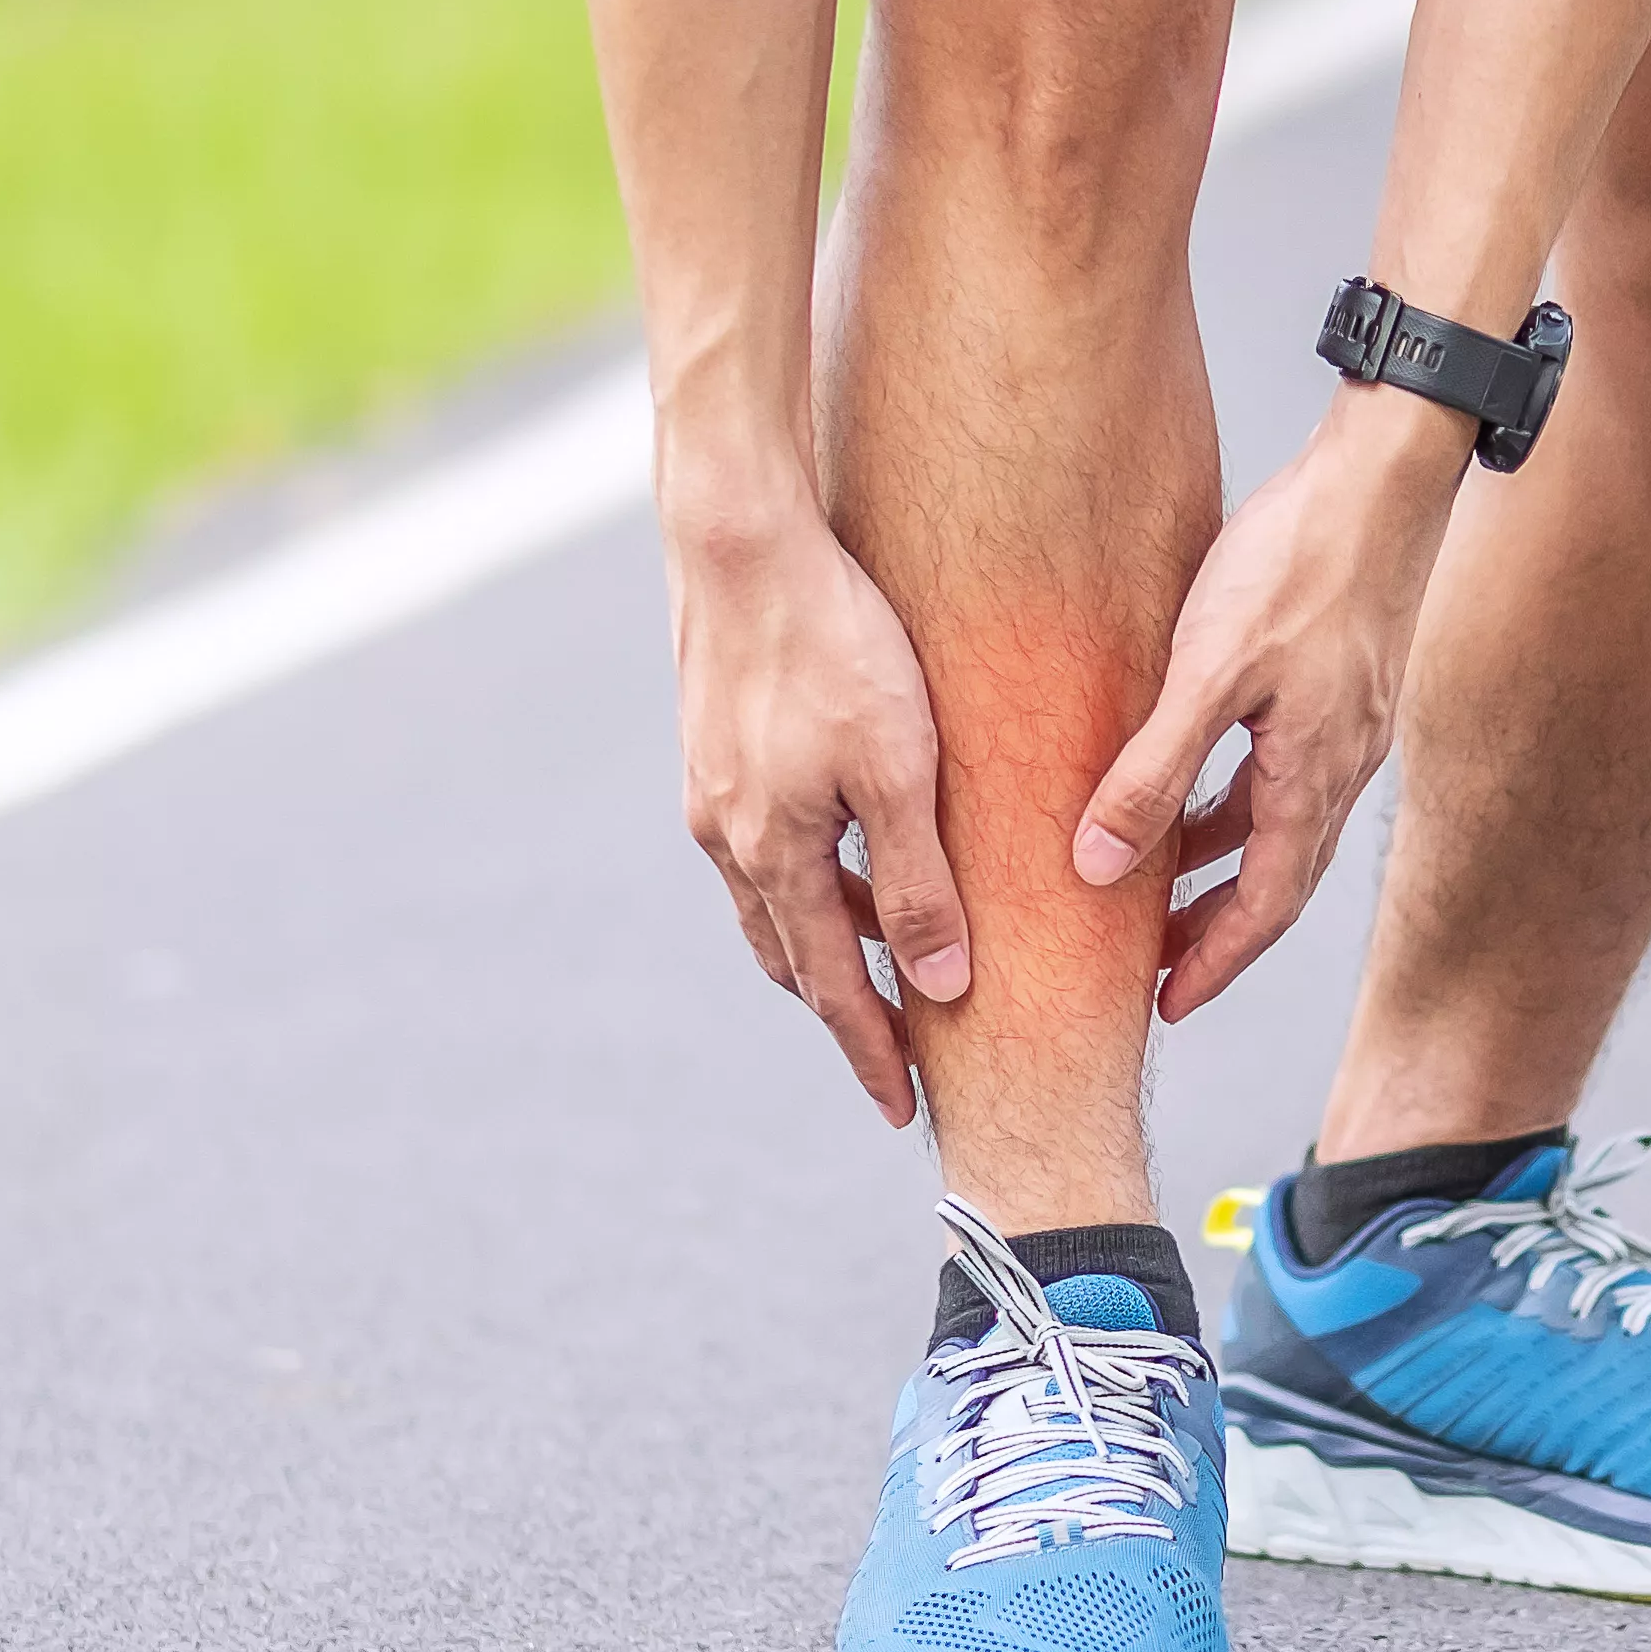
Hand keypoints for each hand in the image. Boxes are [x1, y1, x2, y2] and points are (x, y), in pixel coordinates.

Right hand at [668, 515, 971, 1125]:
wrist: (740, 541)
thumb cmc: (835, 643)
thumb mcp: (899, 767)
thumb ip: (918, 879)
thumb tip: (940, 985)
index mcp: (772, 854)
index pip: (829, 986)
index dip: (870, 1051)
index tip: (903, 1110)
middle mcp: (726, 838)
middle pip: (791, 955)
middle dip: (841, 1009)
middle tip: (894, 1052)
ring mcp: (710, 794)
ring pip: (773, 901)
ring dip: (823, 941)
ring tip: (882, 963)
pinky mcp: (712, 751)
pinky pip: (761, 849)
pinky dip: (806, 879)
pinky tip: (846, 858)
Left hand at [1075, 392, 1475, 1020]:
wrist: (1384, 475)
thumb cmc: (1301, 561)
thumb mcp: (1210, 670)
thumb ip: (1153, 770)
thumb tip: (1098, 865)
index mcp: (1314, 777)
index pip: (1266, 907)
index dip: (1216, 964)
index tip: (1168, 1007)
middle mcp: (1340, 766)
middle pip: (1277, 880)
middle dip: (1216, 932)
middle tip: (1154, 968)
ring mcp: (1346, 727)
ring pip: (1279, 827)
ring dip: (1222, 866)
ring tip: (1159, 889)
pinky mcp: (1339, 686)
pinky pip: (1282, 775)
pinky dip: (1234, 803)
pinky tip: (1191, 785)